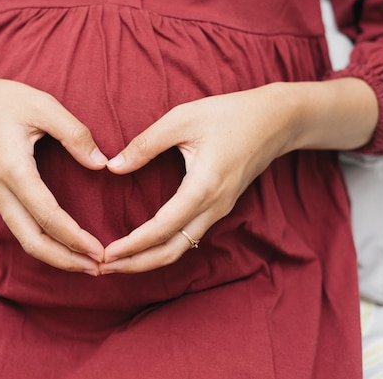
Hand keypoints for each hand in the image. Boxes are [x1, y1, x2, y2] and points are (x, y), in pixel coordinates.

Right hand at [0, 65, 107, 274]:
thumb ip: (74, 133)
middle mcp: (0, 190)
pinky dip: (43, 242)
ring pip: (24, 238)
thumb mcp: (40, 105)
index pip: (48, 215)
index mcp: (13, 169)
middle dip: (66, 260)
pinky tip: (63, 243)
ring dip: (55, 255)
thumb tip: (101, 164)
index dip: (75, 238)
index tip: (101, 252)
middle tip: (98, 268)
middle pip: (32, 241)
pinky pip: (19, 227)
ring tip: (85, 262)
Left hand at [100, 83, 297, 273]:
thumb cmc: (229, 114)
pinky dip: (165, 247)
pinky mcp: (220, 207)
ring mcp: (220, 210)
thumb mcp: (182, 119)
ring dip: (150, 259)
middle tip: (104, 268)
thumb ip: (145, 144)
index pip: (162, 228)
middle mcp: (214, 206)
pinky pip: (190, 237)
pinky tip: (145, 245)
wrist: (277, 120)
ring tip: (120, 262)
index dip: (133, 245)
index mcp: (203, 187)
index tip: (106, 254)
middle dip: (137, 264)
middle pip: (172, 250)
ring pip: (182, 248)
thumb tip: (112, 167)